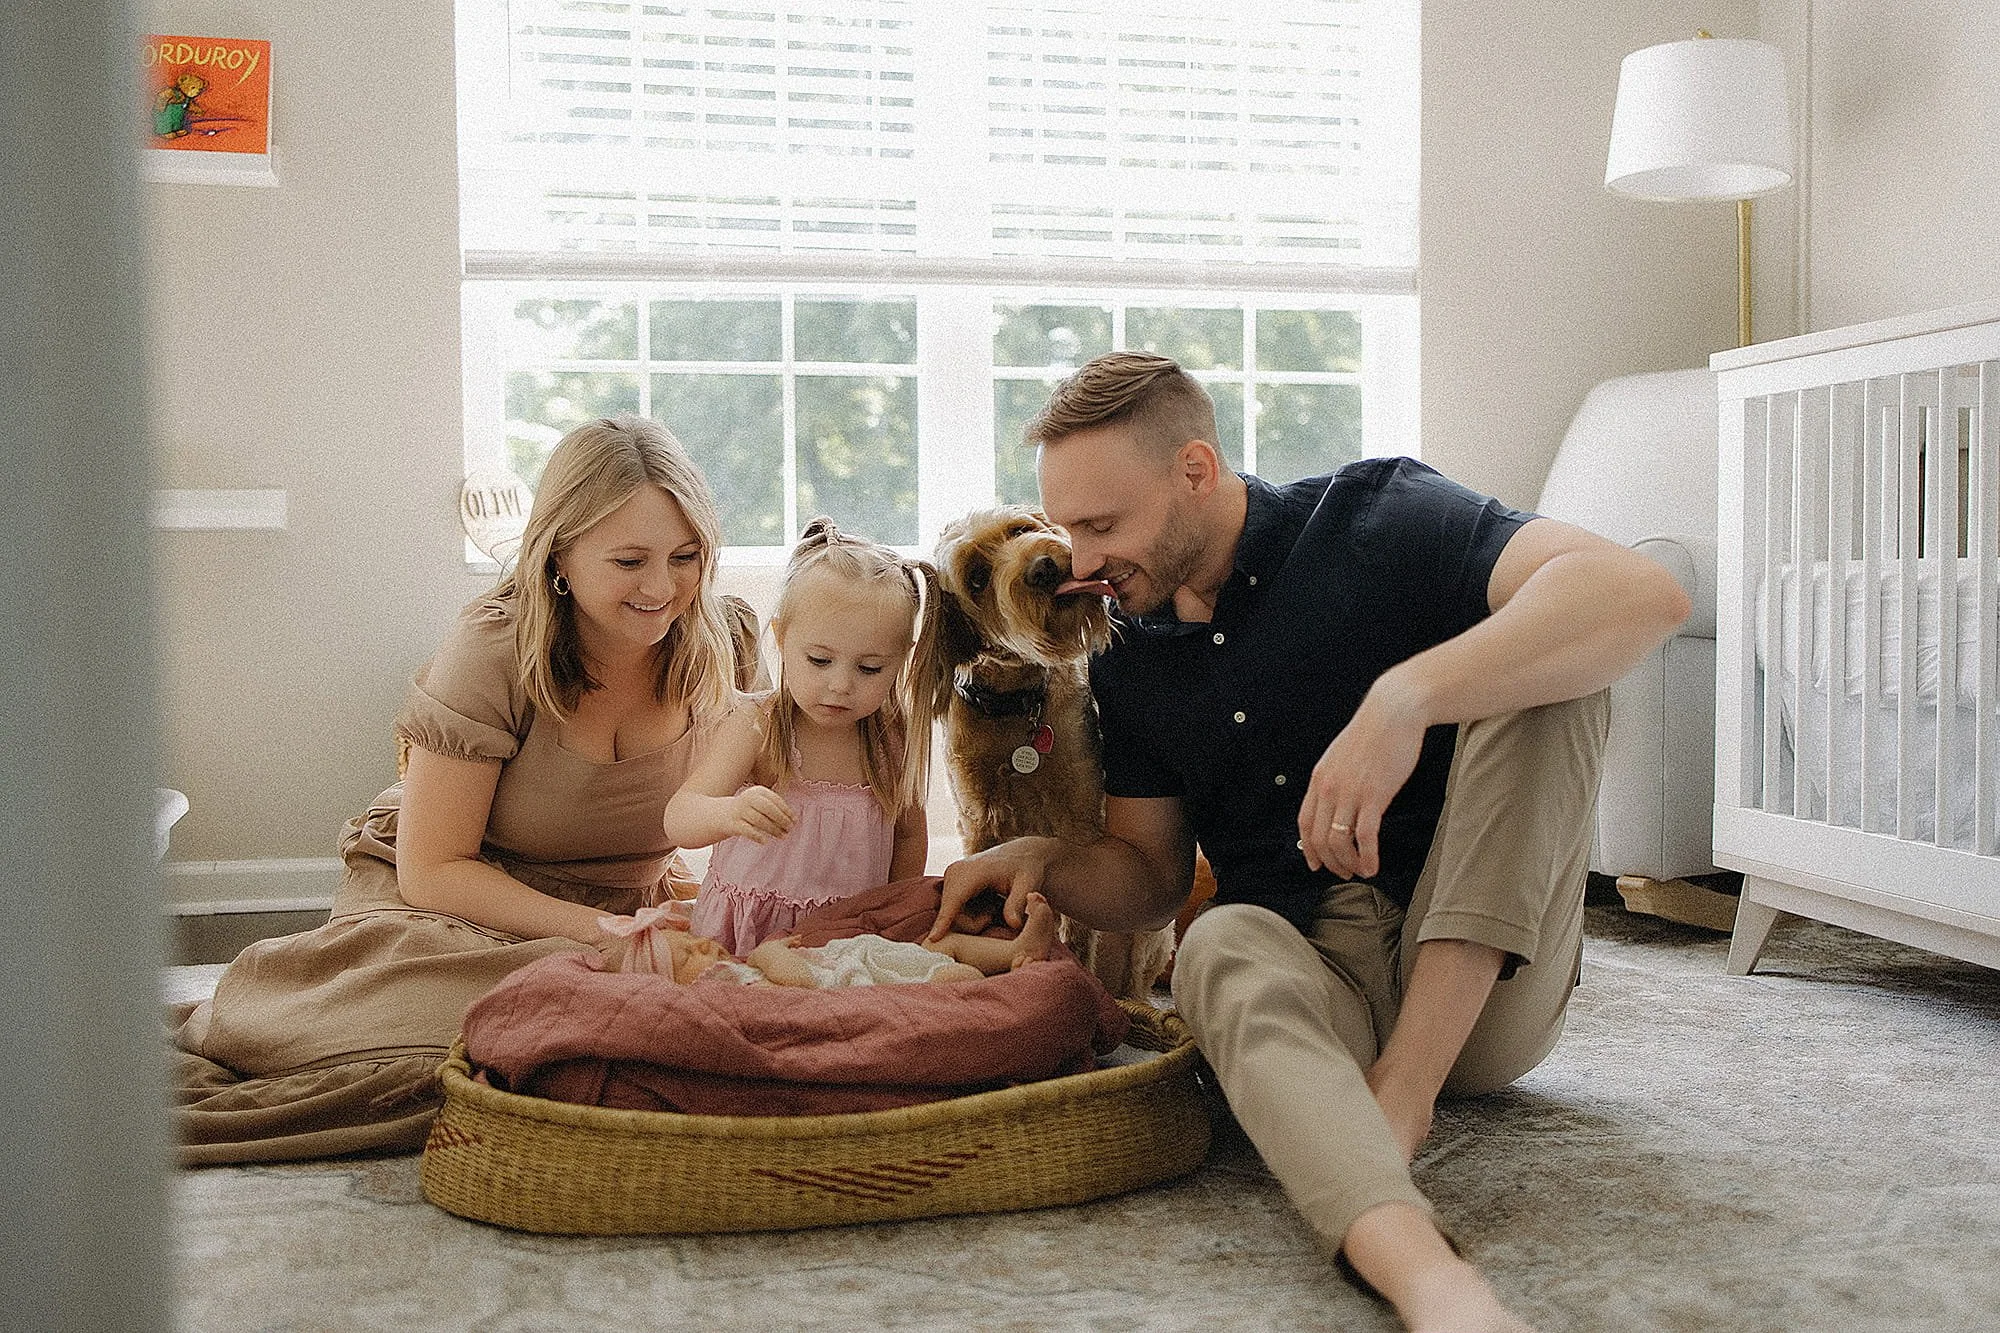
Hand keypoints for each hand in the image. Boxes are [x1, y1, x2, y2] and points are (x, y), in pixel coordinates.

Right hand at [725, 786, 794, 842]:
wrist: (723, 814)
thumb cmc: (750, 810)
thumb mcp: (761, 803)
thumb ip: (775, 808)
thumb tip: (793, 820)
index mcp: (757, 791)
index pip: (775, 800)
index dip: (786, 810)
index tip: (794, 820)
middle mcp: (748, 799)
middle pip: (768, 809)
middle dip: (781, 819)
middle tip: (790, 829)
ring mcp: (740, 811)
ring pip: (759, 820)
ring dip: (773, 829)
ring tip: (782, 836)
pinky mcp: (733, 823)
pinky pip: (747, 830)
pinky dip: (757, 836)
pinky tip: (765, 841)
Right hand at [928, 838, 1053, 942]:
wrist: (1022, 852)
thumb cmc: (1027, 867)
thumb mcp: (1028, 883)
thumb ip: (1018, 903)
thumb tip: (1013, 924)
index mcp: (971, 871)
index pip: (953, 901)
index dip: (944, 921)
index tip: (932, 940)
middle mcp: (955, 871)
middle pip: (952, 913)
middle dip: (973, 924)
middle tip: (996, 914)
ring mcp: (951, 876)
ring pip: (952, 913)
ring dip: (973, 919)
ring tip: (995, 907)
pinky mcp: (952, 882)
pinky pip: (954, 909)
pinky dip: (970, 913)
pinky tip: (988, 904)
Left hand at [1297, 679, 1427, 879]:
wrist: (1393, 711)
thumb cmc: (1374, 733)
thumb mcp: (1342, 756)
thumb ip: (1336, 780)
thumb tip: (1337, 803)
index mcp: (1319, 779)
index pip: (1305, 823)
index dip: (1309, 849)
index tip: (1317, 864)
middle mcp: (1329, 788)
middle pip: (1319, 839)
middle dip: (1331, 863)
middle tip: (1344, 873)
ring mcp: (1350, 792)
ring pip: (1339, 842)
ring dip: (1349, 864)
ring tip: (1361, 871)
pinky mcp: (1374, 795)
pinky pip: (1365, 837)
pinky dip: (1368, 857)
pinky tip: (1374, 866)